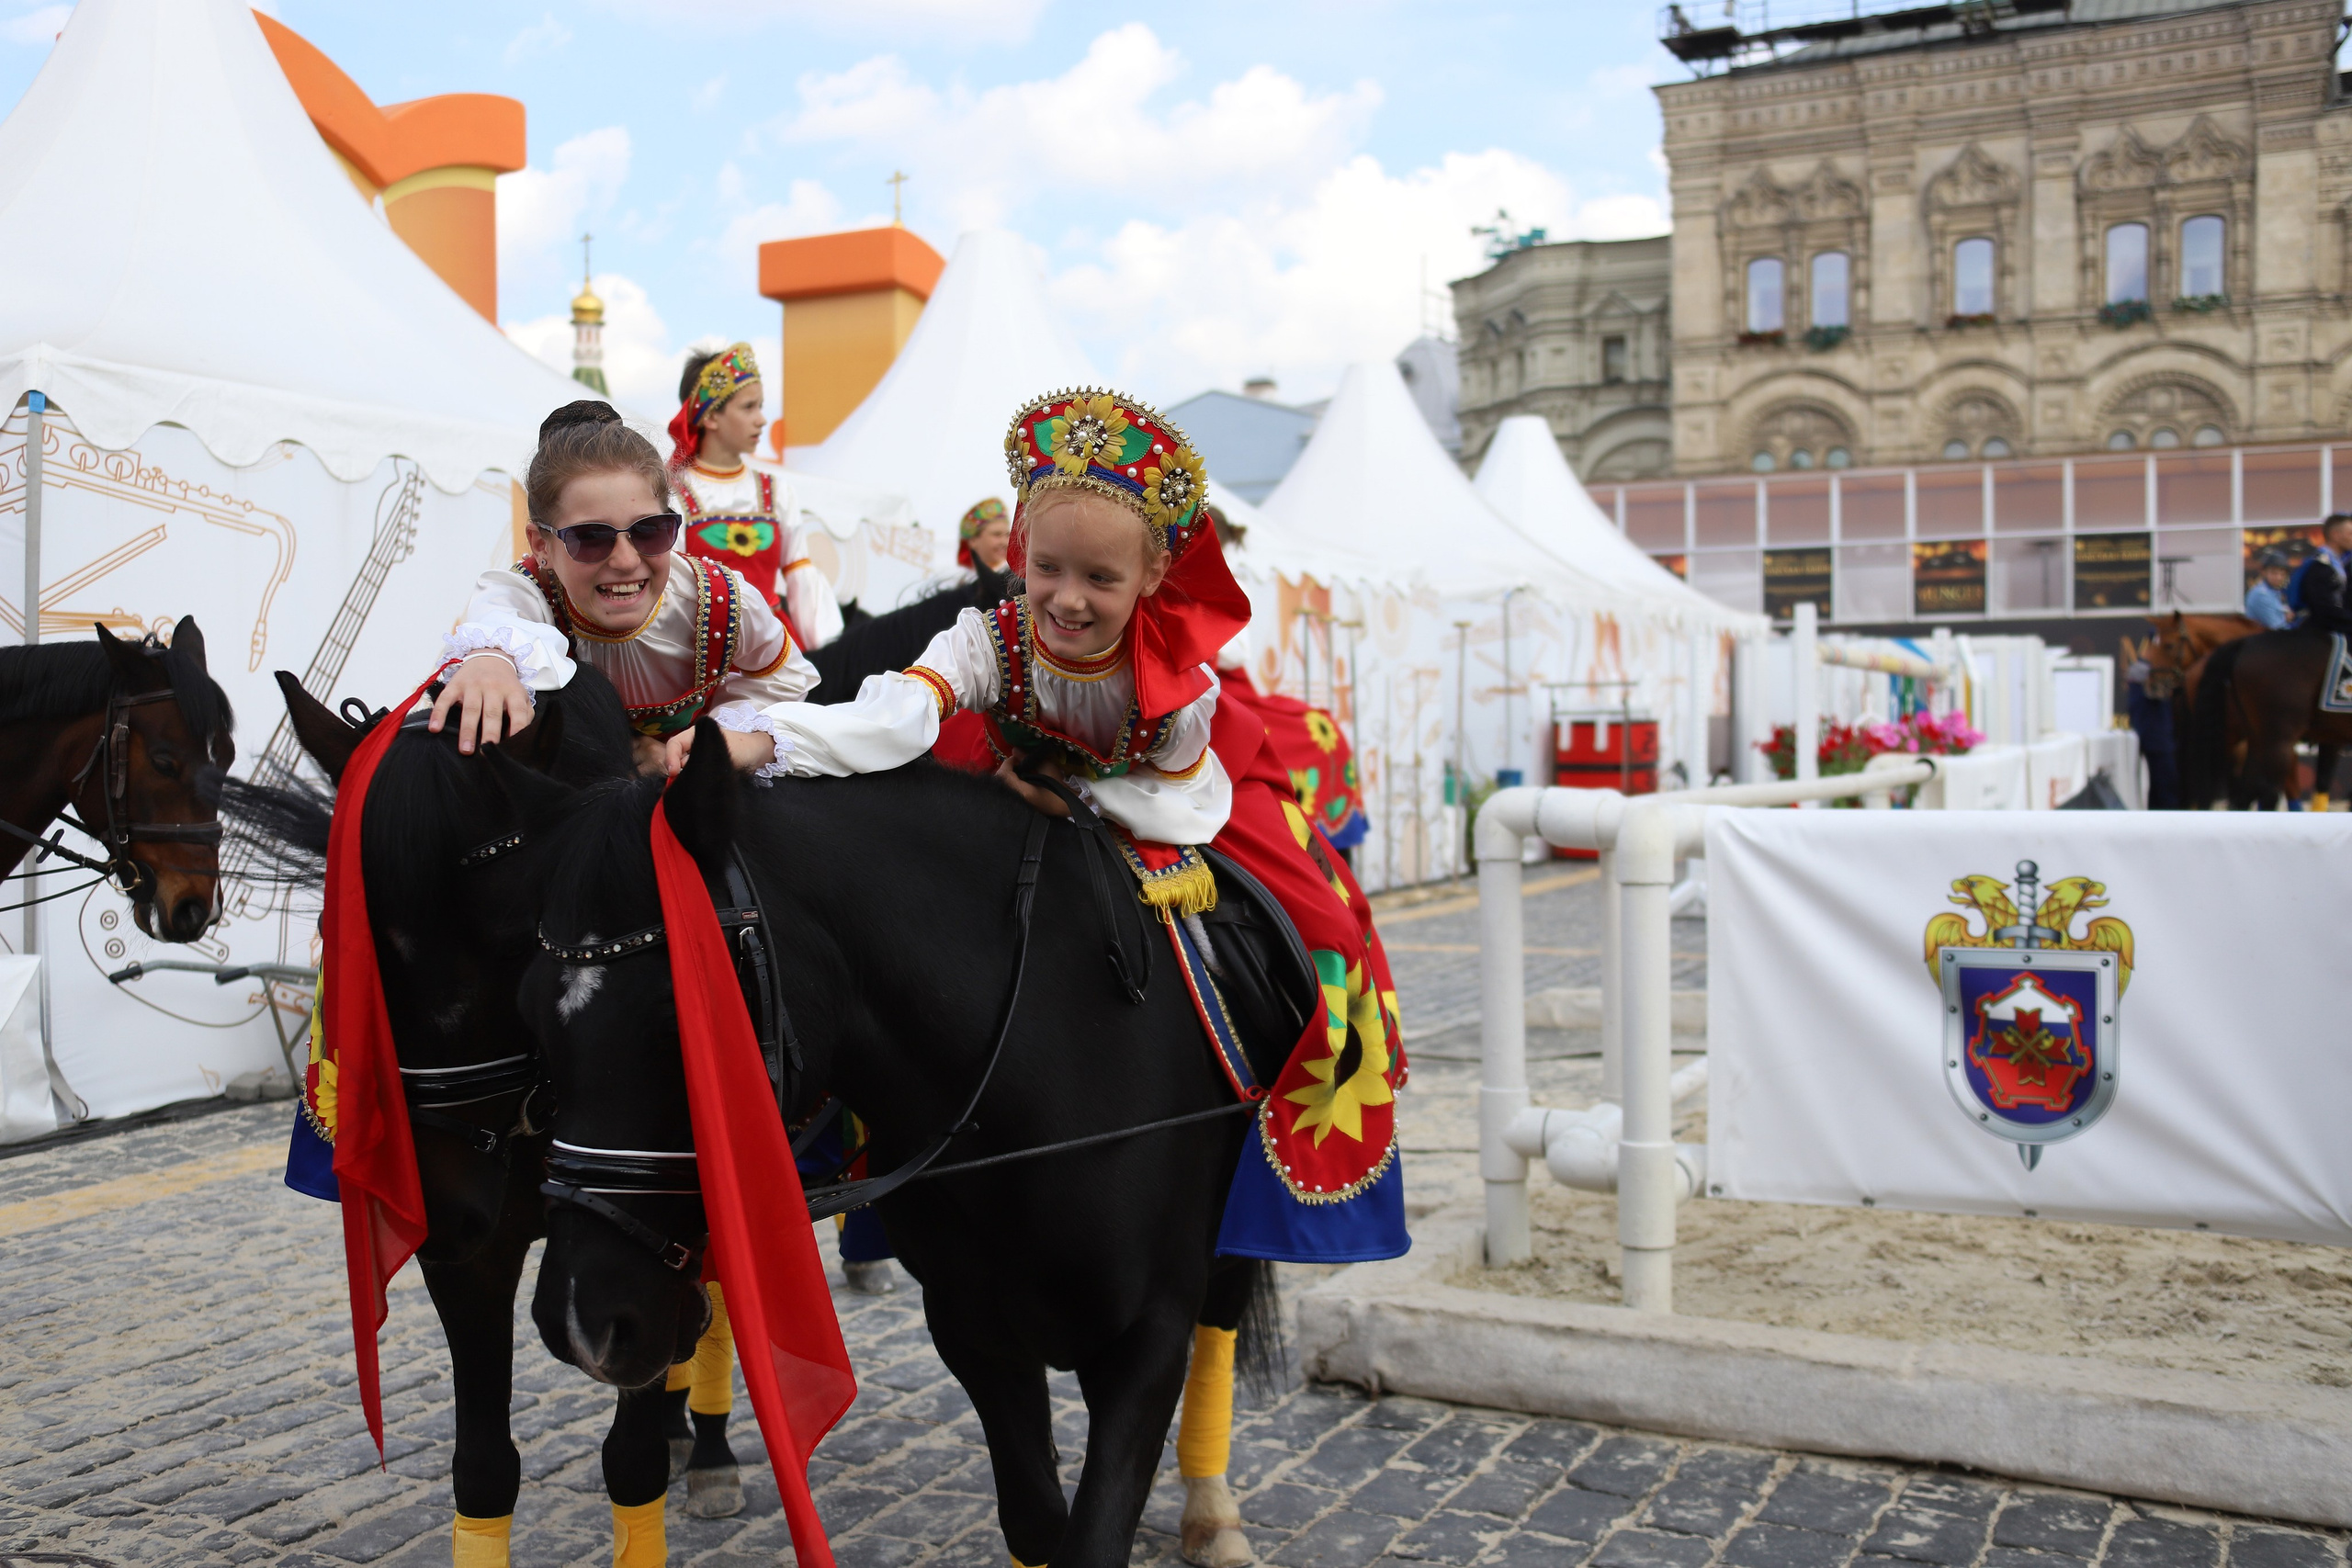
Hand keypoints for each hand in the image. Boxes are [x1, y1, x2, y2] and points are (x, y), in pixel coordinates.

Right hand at [428, 655, 533, 753]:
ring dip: (467, 730)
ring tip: (465, 749)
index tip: (512, 746)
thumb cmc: (506, 683)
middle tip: (486, 752)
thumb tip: (521, 737)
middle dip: (489, 734)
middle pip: (492, 713)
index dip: (517, 728)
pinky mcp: (455, 684)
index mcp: (512, 692)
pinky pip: (445, 700)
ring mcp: (473, 685)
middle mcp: (493, 687)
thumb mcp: (521, 695)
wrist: (489, 656)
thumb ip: (524, 714)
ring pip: (471, 709)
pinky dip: (439, 714)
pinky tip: (435, 728)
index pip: (518, 711)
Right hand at [663, 725, 780, 775]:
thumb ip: (701, 760)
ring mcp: (698, 755)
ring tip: (687, 785)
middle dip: (675, 770)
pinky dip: (691, 779)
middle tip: (678, 783)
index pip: (674, 744)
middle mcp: (694, 744)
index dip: (670, 758)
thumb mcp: (721, 753)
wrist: (759, 755)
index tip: (673, 772)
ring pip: (683, 767)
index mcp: (696, 733)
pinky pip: (692, 772)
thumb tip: (680, 771)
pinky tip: (693, 786)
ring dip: (683, 776)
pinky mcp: (704, 766)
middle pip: (675, 756)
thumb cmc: (743, 748)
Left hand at [995, 753, 1070, 816]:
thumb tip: (1014, 750)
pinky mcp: (1018, 807)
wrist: (1066, 806)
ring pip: (1003, 788)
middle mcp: (1016, 799)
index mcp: (1022, 791)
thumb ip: (1029, 758)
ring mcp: (1016, 805)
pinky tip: (1019, 781)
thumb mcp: (1047, 768)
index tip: (1015, 758)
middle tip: (1016, 763)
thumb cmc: (1059, 787)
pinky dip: (1011, 785)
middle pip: (1000, 781)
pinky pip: (1008, 793)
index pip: (1004, 775)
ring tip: (1017, 771)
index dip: (1007, 763)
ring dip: (1008, 778)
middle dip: (1006, 770)